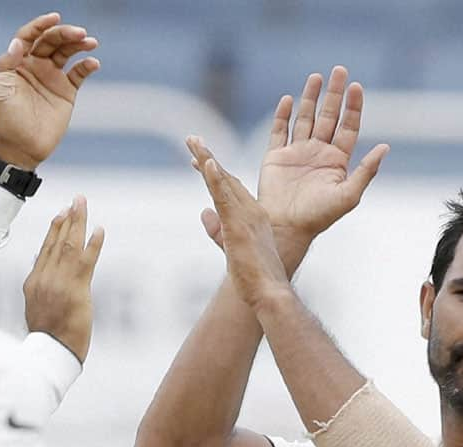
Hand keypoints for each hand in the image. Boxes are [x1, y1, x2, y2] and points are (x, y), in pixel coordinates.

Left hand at [0, 13, 99, 169]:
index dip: (40, 25)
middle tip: (79, 33)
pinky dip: (87, 67)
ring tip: (90, 42)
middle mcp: (34, 65)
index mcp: (16, 61)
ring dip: (79, 45)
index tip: (54, 18)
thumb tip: (19, 44)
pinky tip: (93, 63)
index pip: (29, 36)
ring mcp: (52, 77)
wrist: (22, 146)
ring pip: (67, 54)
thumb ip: (5, 64)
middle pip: (51, 42)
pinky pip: (79, 74)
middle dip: (65, 34)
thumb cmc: (4, 117)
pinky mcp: (67, 92)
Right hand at [24, 196, 104, 362]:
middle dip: (68, 219)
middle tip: (77, 200)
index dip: (54, 229)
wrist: (53, 352)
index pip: (45, 248)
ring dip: (78, 223)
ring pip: (69, 246)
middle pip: (56, 242)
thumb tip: (44, 262)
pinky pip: (86, 262)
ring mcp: (60, 283)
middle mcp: (45, 278)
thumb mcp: (38, 304)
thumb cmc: (50, 333)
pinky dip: (93, 244)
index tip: (62, 213)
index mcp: (34, 281)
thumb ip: (42, 282)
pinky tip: (99, 230)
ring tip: (83, 206)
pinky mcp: (76, 290)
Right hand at [189, 66, 387, 245]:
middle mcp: (318, 153)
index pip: (348, 126)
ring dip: (310, 97)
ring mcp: (297, 153)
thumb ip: (367, 170)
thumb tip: (386, 147)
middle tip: (339, 70)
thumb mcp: (349, 195)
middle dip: (333, 94)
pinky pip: (279, 130)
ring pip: (305, 118)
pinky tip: (289, 99)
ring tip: (316, 77)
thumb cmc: (320, 216)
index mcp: (337, 160)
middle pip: (328, 116)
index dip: (353, 107)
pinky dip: (283, 114)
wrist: (287, 227)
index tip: (356, 86)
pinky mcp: (276, 156)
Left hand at [196, 149, 288, 309]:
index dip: (214, 170)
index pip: (228, 188)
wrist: (270, 293)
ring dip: (208, 160)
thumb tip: (203, 213)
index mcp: (252, 217)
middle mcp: (250, 212)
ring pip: (223, 183)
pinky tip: (207, 163)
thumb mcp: (233, 248)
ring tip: (194, 141)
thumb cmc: (257, 278)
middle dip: (207, 157)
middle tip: (192, 138)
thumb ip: (217, 229)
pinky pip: (225, 198)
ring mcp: (244, 217)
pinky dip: (215, 179)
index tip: (201, 154)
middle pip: (225, 179)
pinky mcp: (237, 226)